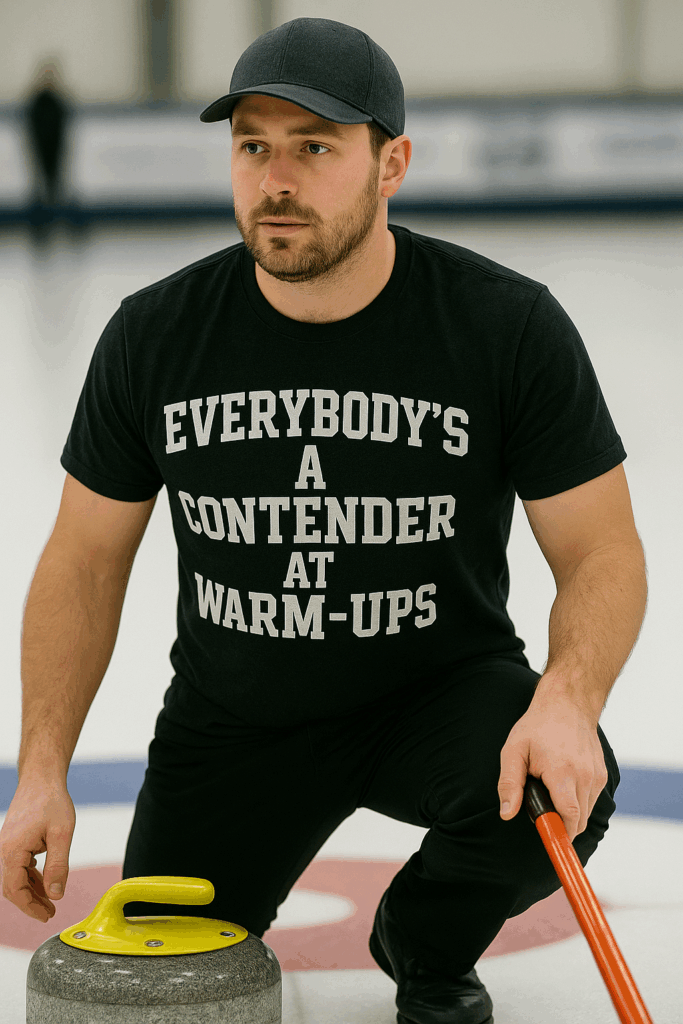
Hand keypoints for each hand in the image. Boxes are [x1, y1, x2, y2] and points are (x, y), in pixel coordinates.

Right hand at [0, 779, 74, 921]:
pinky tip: (44, 881)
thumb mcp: (62, 834)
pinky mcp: (13, 840)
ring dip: (32, 890)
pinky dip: (31, 876)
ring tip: (50, 900)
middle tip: (50, 912)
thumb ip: (58, 866)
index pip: (15, 890)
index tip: (46, 915)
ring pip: (16, 876)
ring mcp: (6, 845)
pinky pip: (18, 865)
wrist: (41, 778)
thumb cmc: (52, 801)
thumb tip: (55, 895)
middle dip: (31, 902)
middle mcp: (4, 850)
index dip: (30, 907)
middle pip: (12, 887)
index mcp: (12, 850)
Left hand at [498, 693, 607, 843]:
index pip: (569, 816)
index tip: (551, 842)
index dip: (560, 834)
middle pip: (578, 820)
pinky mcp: (602, 774)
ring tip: (551, 789)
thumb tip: (507, 814)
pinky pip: (591, 800)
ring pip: (586, 812)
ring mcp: (596, 775)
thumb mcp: (513, 751)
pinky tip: (564, 783)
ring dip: (569, 812)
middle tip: (541, 806)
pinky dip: (578, 800)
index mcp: (562, 772)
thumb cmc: (537, 727)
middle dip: (560, 823)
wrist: (567, 704)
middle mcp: (585, 776)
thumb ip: (510, 784)